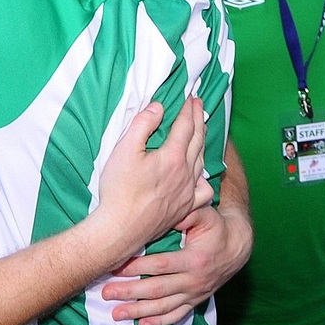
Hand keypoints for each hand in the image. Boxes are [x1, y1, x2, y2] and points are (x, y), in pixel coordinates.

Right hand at [96, 97, 212, 265]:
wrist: (120, 229)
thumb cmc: (119, 190)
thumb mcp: (124, 150)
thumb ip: (142, 124)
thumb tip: (158, 107)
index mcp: (173, 157)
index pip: (185, 126)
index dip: (188, 109)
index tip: (189, 96)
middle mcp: (186, 173)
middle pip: (198, 140)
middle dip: (198, 119)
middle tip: (198, 104)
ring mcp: (188, 192)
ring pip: (202, 161)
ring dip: (203, 142)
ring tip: (201, 131)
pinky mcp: (185, 208)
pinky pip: (203, 189)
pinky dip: (204, 177)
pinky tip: (200, 174)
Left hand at [101, 200, 252, 324]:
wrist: (238, 248)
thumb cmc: (216, 227)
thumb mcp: (205, 215)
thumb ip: (186, 213)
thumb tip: (165, 214)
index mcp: (194, 260)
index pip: (160, 266)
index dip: (137, 267)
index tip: (116, 267)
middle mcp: (194, 281)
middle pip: (157, 290)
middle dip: (130, 292)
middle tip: (106, 293)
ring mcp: (195, 294)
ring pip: (164, 307)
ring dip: (138, 311)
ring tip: (116, 313)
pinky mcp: (196, 301)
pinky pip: (177, 315)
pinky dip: (159, 321)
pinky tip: (141, 324)